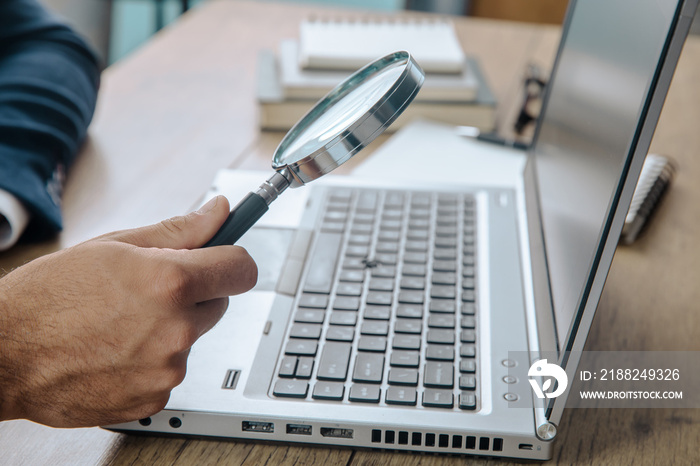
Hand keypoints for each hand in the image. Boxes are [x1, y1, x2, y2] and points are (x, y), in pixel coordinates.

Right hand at [0, 196, 256, 426]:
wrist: (3, 356)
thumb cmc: (48, 297)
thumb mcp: (113, 246)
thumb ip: (179, 231)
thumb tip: (220, 212)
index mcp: (171, 284)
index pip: (242, 268)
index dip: (231, 259)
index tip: (222, 258)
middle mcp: (176, 329)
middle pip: (219, 303)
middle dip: (195, 293)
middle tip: (150, 290)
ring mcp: (167, 369)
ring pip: (192, 338)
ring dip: (171, 329)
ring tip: (121, 323)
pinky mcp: (154, 399)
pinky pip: (171, 370)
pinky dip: (153, 361)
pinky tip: (116, 351)